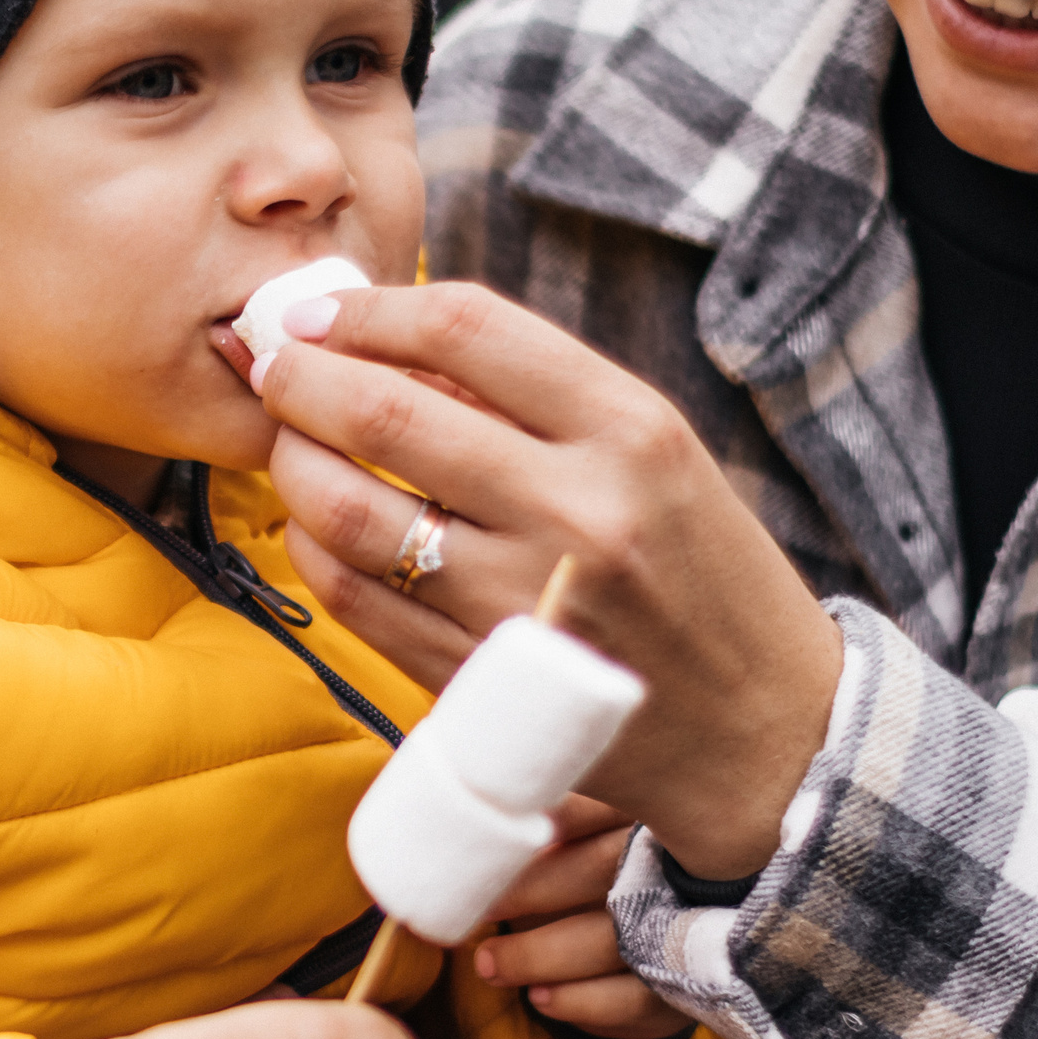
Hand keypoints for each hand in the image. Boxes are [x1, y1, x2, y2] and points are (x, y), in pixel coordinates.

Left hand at [259, 283, 842, 879]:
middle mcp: (578, 512)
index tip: (314, 309)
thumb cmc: (698, 568)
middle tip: (271, 367)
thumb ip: (532, 394)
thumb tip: (380, 335)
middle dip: (298, 378)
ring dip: (292, 465)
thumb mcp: (654, 452)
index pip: (462, 328)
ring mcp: (522, 604)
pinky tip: (314, 524)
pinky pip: (355, 599)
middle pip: (385, 414)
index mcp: (631, 430)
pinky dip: (311, 548)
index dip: (364, 308)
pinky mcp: (480, 680)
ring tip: (287, 444)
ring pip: (350, 513)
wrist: (766, 730)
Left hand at [470, 796, 688, 1038]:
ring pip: (613, 942)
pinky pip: (634, 1001)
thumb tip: (477, 819)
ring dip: (540, 956)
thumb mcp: (591, 833)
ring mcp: (692, 929)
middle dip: (530, 890)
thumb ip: (549, 819)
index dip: (556, 816)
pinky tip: (539, 997)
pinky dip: (581, 1002)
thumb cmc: (608, 871)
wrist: (680, 934)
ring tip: (488, 964)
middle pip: (603, 868)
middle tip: (476, 907)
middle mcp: (682, 865)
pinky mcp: (692, 986)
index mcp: (649, 814)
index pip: (603, 803)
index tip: (496, 834)